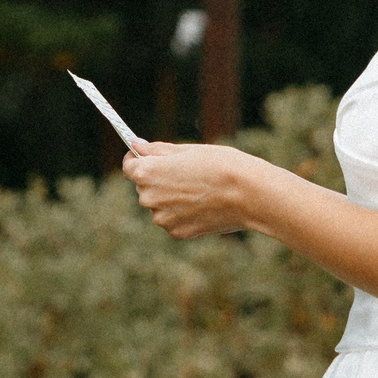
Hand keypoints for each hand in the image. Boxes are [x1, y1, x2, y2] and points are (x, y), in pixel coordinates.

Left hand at [119, 140, 260, 238]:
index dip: (139, 160)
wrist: (248, 194)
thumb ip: (157, 150)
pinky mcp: (177, 232)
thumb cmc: (220, 165)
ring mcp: (162, 218)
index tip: (150, 158)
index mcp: (147, 173)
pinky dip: (183, 213)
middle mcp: (148, 198)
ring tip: (199, 189)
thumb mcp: (187, 150)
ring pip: (159, 204)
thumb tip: (135, 145)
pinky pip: (173, 219)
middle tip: (186, 172)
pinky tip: (203, 204)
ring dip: (171, 197)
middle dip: (159, 179)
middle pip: (144, 186)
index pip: (128, 166)